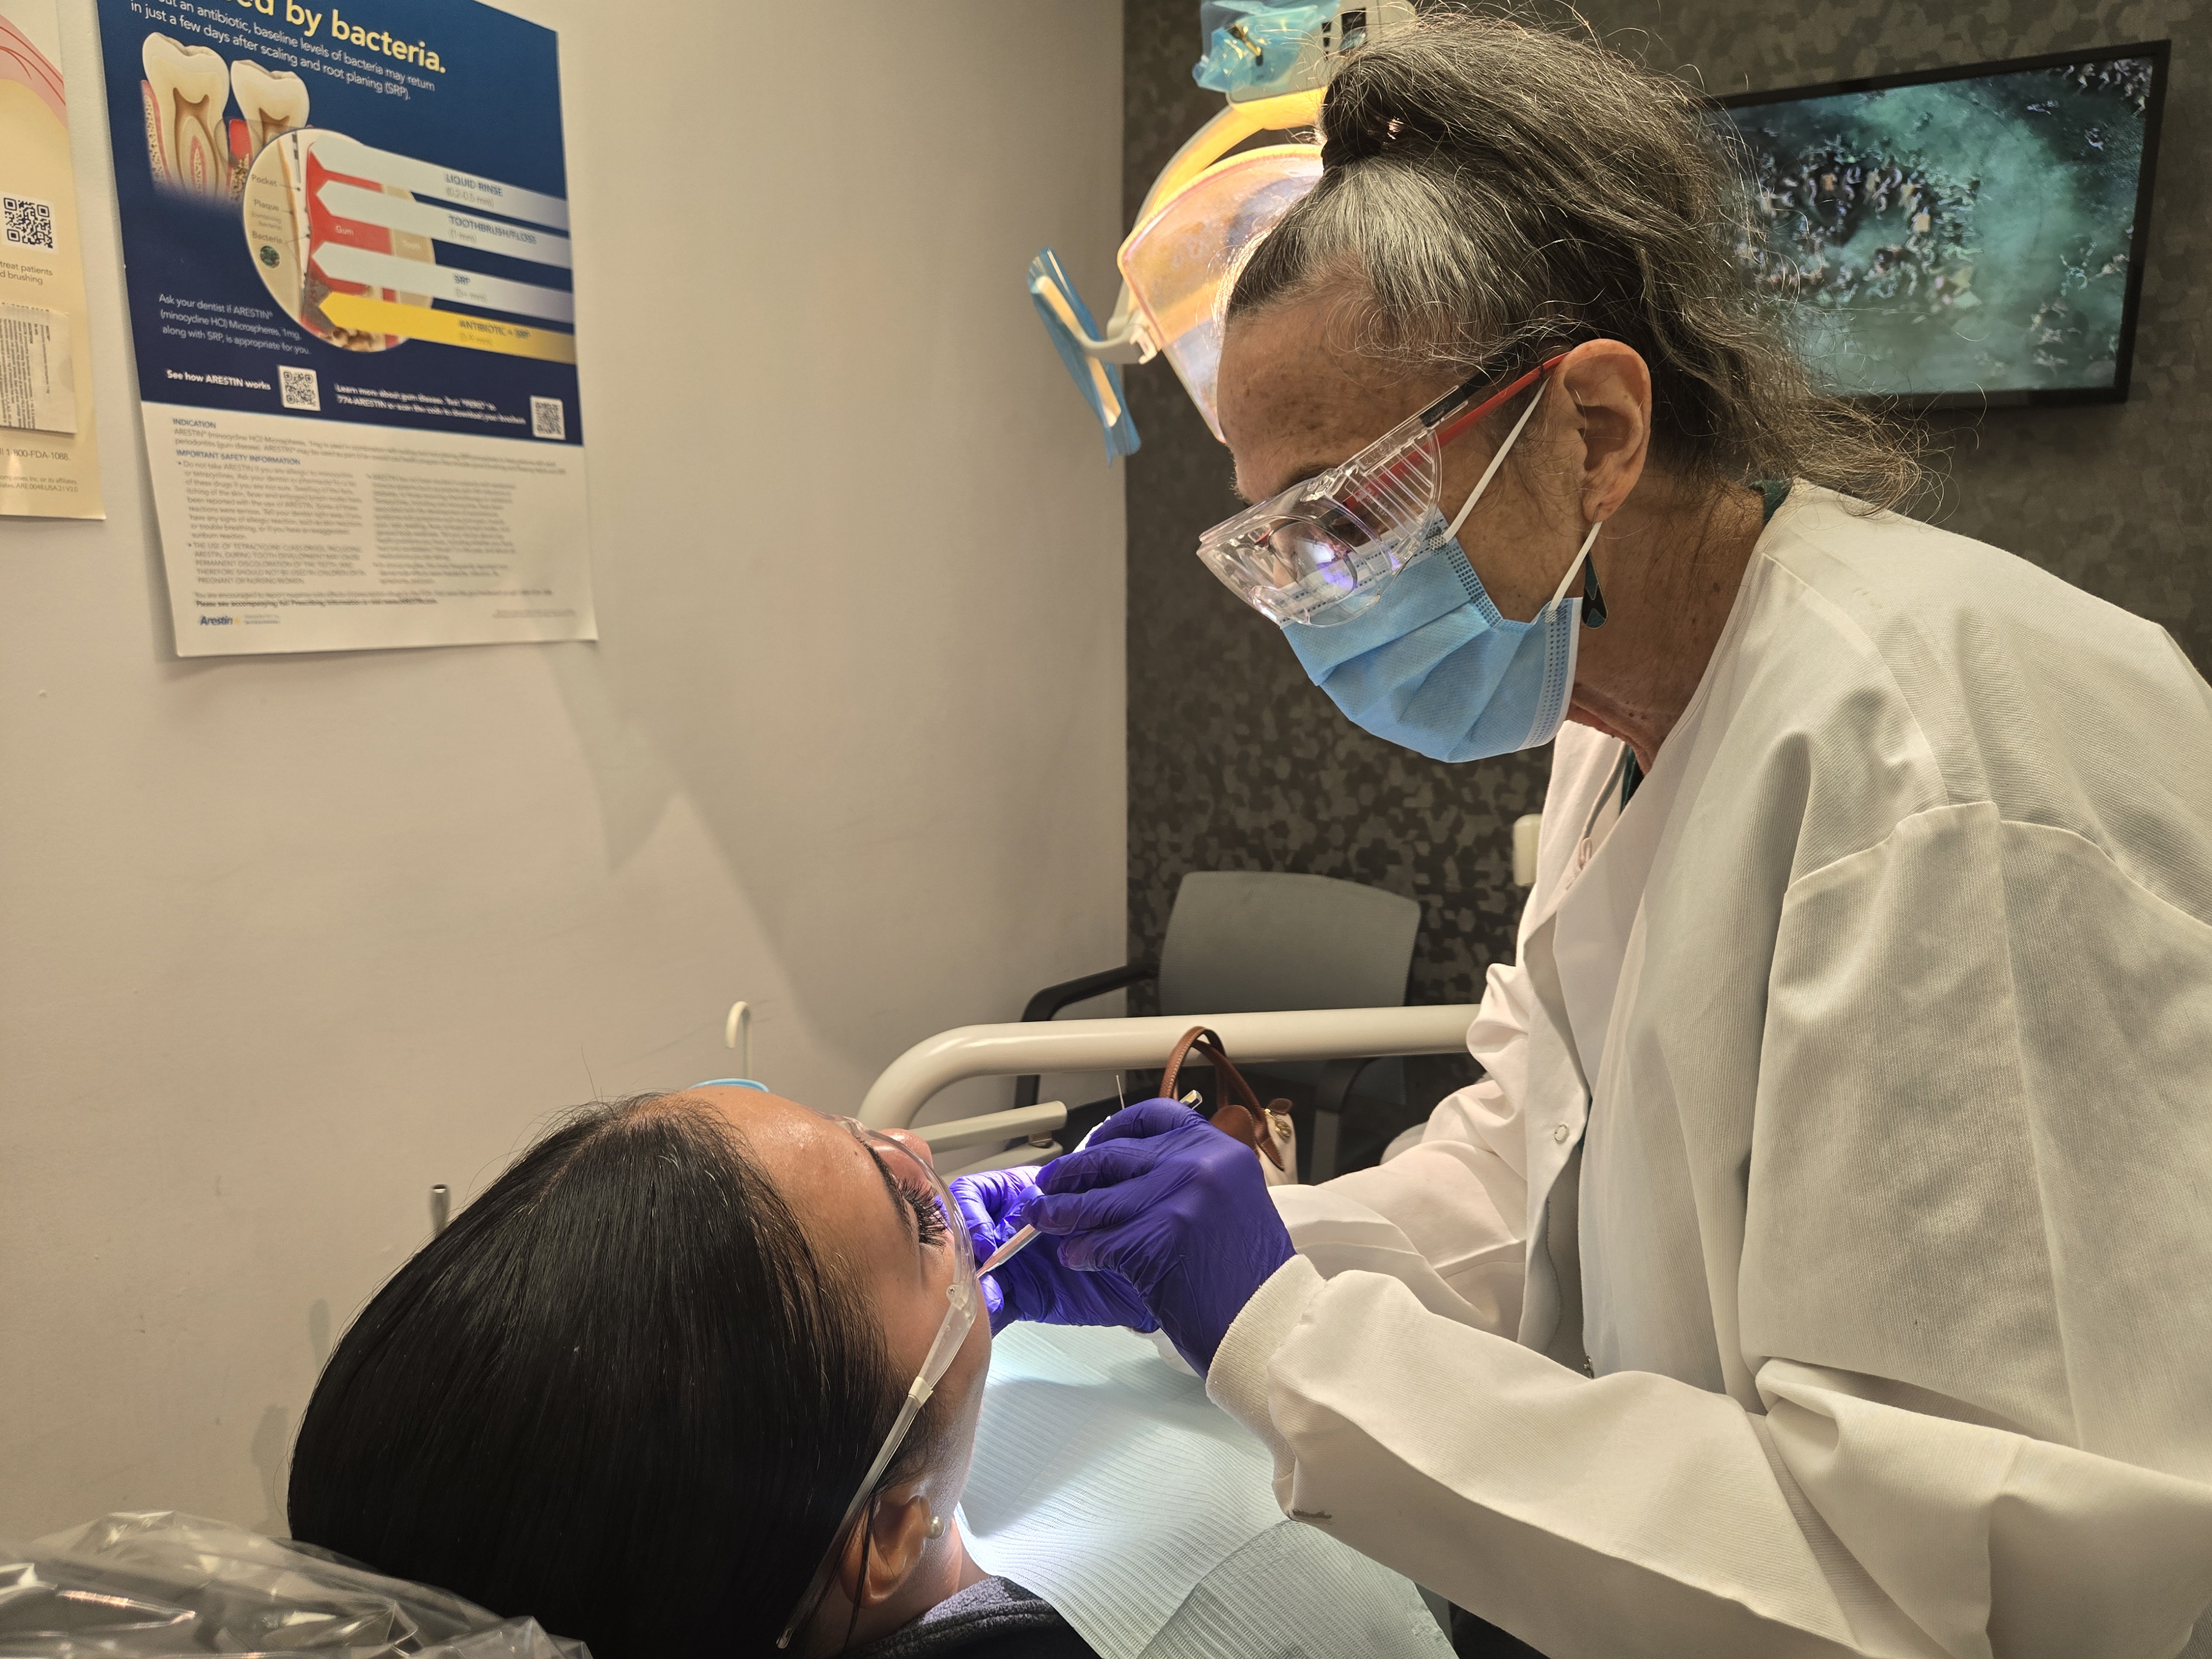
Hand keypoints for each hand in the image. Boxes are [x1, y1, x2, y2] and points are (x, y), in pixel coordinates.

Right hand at [950, 1167, 1158, 1334]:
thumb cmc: (1124, 1227)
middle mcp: (1009, 1228)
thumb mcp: (1095, 1202)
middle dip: (963, 1250)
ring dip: (971, 1282)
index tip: (986, 1235)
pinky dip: (986, 1311)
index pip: (975, 1193)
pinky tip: (994, 1312)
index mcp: (1021, 1193)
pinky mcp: (1020, 1298)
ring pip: (970, 1269)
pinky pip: (991, 1305)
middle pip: (961, 1232)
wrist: (1145, 1277)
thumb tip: (1032, 1203)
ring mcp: (1011, 1264)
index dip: (970, 1212)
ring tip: (988, 1296)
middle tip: (981, 1266)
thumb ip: (1064, 1199)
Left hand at [1028, 1100, 1293, 1373]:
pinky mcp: (1156, 1240)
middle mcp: (1200, 1164)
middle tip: (1048, 1185)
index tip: (1095, 1142)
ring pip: (1097, 1200)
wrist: (1269, 1323)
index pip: (1155, 1115)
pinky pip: (1100, 1241)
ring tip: (1044, 1220)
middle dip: (1072, 1172)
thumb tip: (1129, 1172)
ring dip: (1061, 1212)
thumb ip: (1190, 1177)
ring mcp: (1178, 1199)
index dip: (1116, 1128)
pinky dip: (1081, 1251)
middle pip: (1113, 1156)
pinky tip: (1075, 1257)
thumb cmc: (1250, 1276)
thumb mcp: (1232, 1202)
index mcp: (1220, 1149)